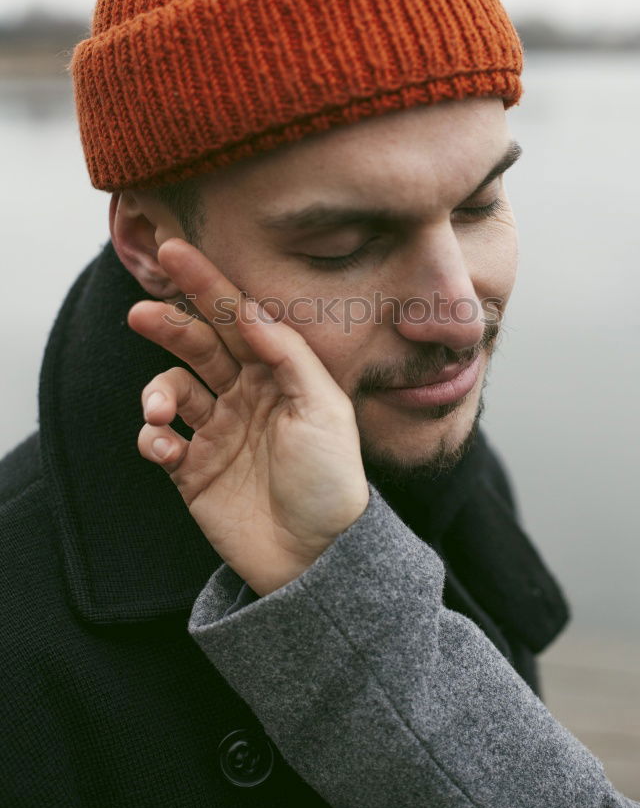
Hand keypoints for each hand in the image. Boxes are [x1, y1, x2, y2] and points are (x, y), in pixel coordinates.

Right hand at [127, 238, 369, 596]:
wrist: (318, 558)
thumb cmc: (331, 480)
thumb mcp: (325, 409)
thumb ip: (287, 355)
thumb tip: (249, 310)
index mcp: (278, 375)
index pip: (237, 318)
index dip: (208, 284)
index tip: (176, 249)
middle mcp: (245, 395)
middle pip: (198, 345)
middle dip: (169, 323)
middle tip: (140, 312)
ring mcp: (217, 432)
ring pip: (172, 389)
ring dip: (157, 391)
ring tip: (159, 410)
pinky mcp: (194, 470)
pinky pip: (159, 442)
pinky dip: (152, 439)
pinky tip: (163, 448)